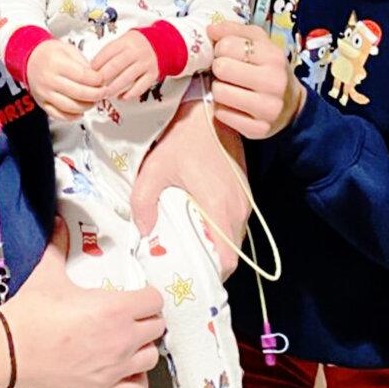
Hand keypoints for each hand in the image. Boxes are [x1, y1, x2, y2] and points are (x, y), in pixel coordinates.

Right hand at [1, 219, 164, 387]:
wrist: (9, 350)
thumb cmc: (30, 315)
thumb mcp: (48, 273)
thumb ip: (59, 245)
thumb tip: (59, 222)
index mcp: (114, 308)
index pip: (154, 300)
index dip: (147, 295)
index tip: (137, 295)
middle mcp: (122, 339)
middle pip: (157, 327)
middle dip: (147, 319)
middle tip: (132, 315)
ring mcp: (115, 366)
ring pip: (152, 356)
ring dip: (144, 346)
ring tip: (130, 340)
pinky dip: (137, 379)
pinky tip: (126, 369)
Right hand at [26, 39, 102, 120]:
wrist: (30, 59)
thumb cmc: (49, 53)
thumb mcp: (68, 49)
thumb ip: (83, 63)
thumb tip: (97, 78)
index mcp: (56, 63)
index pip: (83, 76)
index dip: (97, 80)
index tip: (103, 80)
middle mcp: (49, 79)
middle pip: (79, 93)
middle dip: (96, 94)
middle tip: (103, 92)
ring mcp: (44, 93)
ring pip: (71, 107)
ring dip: (87, 106)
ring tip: (94, 101)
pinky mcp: (42, 103)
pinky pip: (59, 115)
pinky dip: (73, 116)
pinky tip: (81, 111)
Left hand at [90, 30, 159, 99]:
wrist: (158, 44)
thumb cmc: (134, 46)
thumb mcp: (121, 42)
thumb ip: (108, 53)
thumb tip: (91, 69)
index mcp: (125, 42)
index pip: (107, 52)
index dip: (96, 64)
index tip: (89, 73)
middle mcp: (136, 52)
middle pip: (116, 65)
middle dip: (103, 78)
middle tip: (95, 86)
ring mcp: (145, 63)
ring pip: (127, 77)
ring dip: (114, 88)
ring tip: (105, 93)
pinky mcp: (153, 74)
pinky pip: (141, 86)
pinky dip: (130, 94)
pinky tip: (121, 97)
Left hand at [129, 95, 251, 276]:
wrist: (207, 110)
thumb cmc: (181, 139)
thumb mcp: (154, 170)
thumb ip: (144, 203)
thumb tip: (144, 233)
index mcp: (218, 206)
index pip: (228, 259)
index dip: (212, 275)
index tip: (190, 278)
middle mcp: (238, 207)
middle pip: (231, 253)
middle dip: (210, 264)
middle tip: (184, 266)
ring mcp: (244, 199)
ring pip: (234, 238)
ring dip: (216, 247)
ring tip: (189, 249)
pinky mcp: (243, 191)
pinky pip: (234, 222)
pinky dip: (220, 232)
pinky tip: (198, 228)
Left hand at [207, 21, 304, 139]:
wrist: (290, 104)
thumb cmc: (268, 68)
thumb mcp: (258, 42)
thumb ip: (233, 30)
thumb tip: (210, 29)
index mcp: (273, 56)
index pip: (226, 45)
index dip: (221, 49)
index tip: (227, 54)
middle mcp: (274, 82)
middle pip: (221, 68)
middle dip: (219, 69)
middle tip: (227, 72)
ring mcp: (268, 108)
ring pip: (219, 92)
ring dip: (219, 89)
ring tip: (231, 87)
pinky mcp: (258, 129)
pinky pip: (222, 115)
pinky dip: (222, 109)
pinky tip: (234, 105)